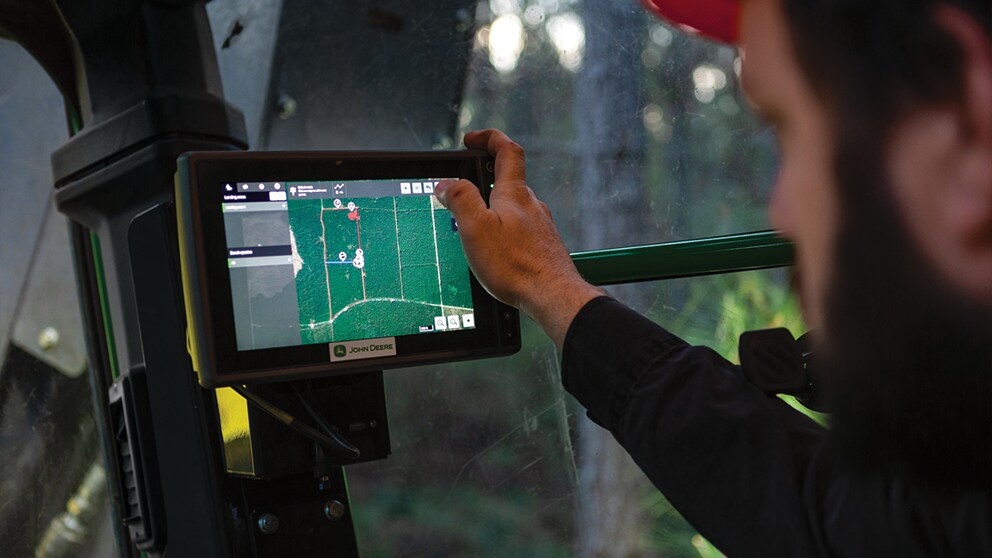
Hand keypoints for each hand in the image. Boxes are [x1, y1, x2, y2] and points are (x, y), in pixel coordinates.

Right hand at [435, 129, 603, 347]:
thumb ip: (460, 200)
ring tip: (474, 230)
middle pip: (509, 179)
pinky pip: (520, 231)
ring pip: (514, 208)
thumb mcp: (475, 228)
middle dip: (483, 181)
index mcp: (514, 194)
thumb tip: (447, 183)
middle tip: (462, 193)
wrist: (553, 296)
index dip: (489, 138)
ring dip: (493, 210)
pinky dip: (504, 232)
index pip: (506, 150)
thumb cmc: (515, 265)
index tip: (470, 140)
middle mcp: (531, 205)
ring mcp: (540, 226)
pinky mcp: (544, 247)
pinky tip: (496, 252)